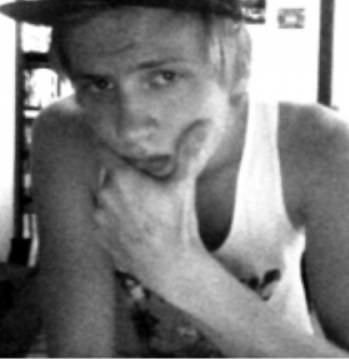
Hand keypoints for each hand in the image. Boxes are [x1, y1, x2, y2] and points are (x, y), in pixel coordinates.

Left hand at [93, 122, 211, 296]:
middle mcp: (103, 196)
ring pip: (105, 197)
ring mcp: (99, 219)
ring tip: (140, 204)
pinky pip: (103, 218)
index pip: (103, 150)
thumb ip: (189, 153)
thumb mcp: (183, 185)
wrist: (171, 267)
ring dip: (116, 196)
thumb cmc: (177, 224)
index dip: (109, 145)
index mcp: (120, 179)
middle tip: (142, 179)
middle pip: (107, 175)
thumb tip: (204, 124)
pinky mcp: (100, 238)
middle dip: (120, 174)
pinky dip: (114, 216)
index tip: (116, 143)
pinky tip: (134, 223)